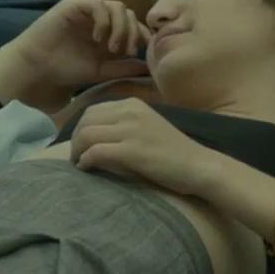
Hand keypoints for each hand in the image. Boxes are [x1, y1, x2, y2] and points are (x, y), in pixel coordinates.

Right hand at [0, 0, 152, 95]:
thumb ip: (122, 67)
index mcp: (109, 33)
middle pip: (129, 14)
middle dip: (132, 32)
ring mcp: (88, 11)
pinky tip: (97, 37)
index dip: (143, 34)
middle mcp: (101, 19)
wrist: (38, 67)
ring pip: (117, 6)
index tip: (146, 49)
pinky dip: (103, 20)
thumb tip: (147, 67)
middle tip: (125, 52)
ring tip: (111, 47)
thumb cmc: (67, 70)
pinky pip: (97, 4)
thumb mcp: (101, 71)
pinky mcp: (75, 6)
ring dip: (120, 27)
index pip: (134, 25)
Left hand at [70, 98, 219, 195]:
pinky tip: (87, 169)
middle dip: (75, 140)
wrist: (199, 166)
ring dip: (77, 151)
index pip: (92, 110)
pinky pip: (95, 152)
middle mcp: (130, 112)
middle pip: (85, 121)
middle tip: (76, 156)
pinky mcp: (132, 151)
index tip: (80, 145)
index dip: (79, 128)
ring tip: (80, 164)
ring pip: (86, 135)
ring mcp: (131, 130)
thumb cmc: (174, 152)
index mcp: (134, 104)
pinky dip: (86, 161)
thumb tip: (96, 135)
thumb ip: (125, 124)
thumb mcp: (147, 127)